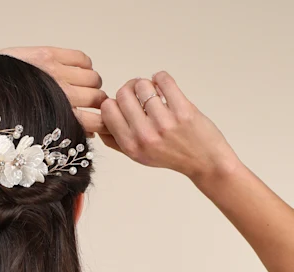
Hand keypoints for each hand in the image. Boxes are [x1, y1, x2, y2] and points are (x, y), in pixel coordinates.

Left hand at [0, 46, 106, 135]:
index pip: (97, 122)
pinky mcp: (49, 55)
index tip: (104, 123)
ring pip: (93, 77)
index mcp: (58, 117)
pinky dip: (85, 64)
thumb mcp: (39, 132)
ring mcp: (55, 73)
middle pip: (99, 99)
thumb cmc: (8, 114)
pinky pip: (82, 58)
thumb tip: (89, 135)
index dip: (106, 124)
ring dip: (92, 83)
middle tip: (92, 104)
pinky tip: (76, 71)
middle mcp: (60, 95)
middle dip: (99, 103)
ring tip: (83, 87)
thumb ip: (65, 132)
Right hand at [99, 70, 239, 178]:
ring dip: (147, 84)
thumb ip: (117, 141)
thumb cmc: (172, 157)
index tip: (123, 103)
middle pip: (122, 94)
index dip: (114, 102)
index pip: (108, 110)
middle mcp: (145, 135)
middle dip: (130, 89)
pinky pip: (163, 80)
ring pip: (142, 85)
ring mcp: (164, 122)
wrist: (204, 161)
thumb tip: (99, 124)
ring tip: (154, 92)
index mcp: (131, 146)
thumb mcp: (139, 156)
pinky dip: (161, 78)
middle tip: (139, 93)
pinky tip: (163, 85)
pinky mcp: (182, 110)